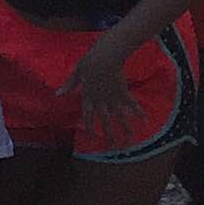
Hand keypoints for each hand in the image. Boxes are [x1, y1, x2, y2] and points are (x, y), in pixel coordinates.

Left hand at [58, 34, 137, 151]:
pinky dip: (139, 113)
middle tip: (112, 147)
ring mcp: (113, 97)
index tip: (92, 138)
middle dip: (108, 134)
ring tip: (129, 139)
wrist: (105, 57)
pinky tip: (145, 122)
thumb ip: (69, 84)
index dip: (89, 127)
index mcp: (89, 95)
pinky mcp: (124, 92)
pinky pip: (132, 105)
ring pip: (119, 116)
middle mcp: (101, 100)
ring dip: (124, 128)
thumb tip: (58, 94)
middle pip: (104, 120)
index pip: (88, 115)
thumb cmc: (90, 61)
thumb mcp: (77, 72)